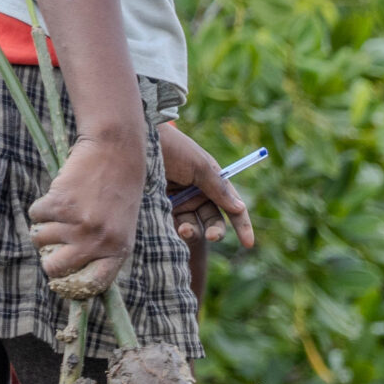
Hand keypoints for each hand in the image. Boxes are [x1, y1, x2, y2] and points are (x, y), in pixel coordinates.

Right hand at [28, 130, 143, 297]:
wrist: (116, 154)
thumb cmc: (118, 192)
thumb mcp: (121, 226)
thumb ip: (103, 249)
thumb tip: (72, 275)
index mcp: (119, 250)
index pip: (94, 283)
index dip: (73, 284)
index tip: (64, 279)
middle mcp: (99, 241)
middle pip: (55, 267)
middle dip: (47, 258)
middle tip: (51, 244)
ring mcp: (79, 223)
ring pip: (39, 239)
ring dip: (42, 227)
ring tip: (61, 212)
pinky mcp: (61, 204)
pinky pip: (35, 215)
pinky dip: (40, 207)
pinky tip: (59, 195)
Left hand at [158, 123, 256, 248]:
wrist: (135, 140)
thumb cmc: (172, 148)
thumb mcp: (199, 166)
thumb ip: (218, 188)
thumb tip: (240, 208)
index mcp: (211, 181)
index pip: (232, 206)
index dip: (242, 225)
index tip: (248, 243)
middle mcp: (195, 193)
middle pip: (213, 220)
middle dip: (214, 231)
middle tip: (211, 236)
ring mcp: (177, 201)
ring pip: (193, 226)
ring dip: (192, 231)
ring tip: (183, 230)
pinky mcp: (158, 207)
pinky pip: (171, 225)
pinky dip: (174, 231)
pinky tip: (172, 228)